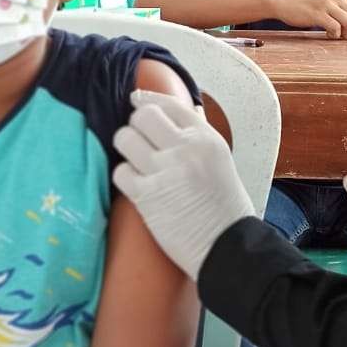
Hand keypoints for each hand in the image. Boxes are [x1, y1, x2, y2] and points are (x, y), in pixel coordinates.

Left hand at [113, 91, 255, 279]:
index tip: (135, 100)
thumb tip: (185, 111)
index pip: (170, 104)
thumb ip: (200, 136)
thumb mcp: (221, 161)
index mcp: (206, 139)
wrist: (226, 247)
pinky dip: (124, 176)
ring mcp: (164, 171)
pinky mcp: (147, 196)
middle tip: (138, 138)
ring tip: (134, 159)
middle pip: (143, 116)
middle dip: (135, 124)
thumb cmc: (226, 208)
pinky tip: (134, 184)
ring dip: (125, 147)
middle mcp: (185, 149)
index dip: (147, 99)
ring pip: (125, 138)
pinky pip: (120, 172)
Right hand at [275, 0, 346, 38]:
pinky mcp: (317, 14)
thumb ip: (342, 6)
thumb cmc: (307, 4)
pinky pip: (335, 28)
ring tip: (335, 34)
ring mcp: (327, 4)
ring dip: (344, 34)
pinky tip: (327, 34)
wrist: (285, 2)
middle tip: (343, 34)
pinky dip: (334, 35)